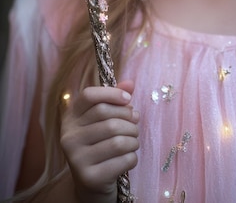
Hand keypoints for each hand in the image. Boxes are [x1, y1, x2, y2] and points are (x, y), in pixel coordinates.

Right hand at [60, 79, 138, 202]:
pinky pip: (123, 160)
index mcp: (71, 118)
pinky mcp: (89, 177)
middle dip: (129, 120)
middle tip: (135, 124)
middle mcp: (69, 137)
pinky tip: (129, 157)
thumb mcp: (103, 120)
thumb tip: (130, 83)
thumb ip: (115, 100)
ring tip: (133, 141)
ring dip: (134, 139)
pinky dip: (133, 157)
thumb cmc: (100, 144)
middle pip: (108, 117)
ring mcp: (76, 158)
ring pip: (118, 140)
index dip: (112, 93)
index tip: (128, 99)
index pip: (89, 95)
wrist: (91, 183)